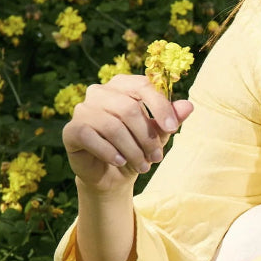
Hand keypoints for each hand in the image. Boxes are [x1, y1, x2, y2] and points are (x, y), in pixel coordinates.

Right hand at [62, 74, 193, 191]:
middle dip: (147, 137)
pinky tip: (120, 162)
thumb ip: (171, 120)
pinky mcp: (72, 130)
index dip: (160, 106)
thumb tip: (188, 105)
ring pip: (112, 125)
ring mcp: (83, 109)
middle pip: (128, 108)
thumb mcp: (158, 135)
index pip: (143, 85)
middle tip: (157, 158)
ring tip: (143, 166)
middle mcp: (100, 92)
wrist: (113, 175)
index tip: (173, 128)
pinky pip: (90, 136)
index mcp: (123, 86)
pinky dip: (109, 152)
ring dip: (132, 150)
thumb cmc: (137, 148)